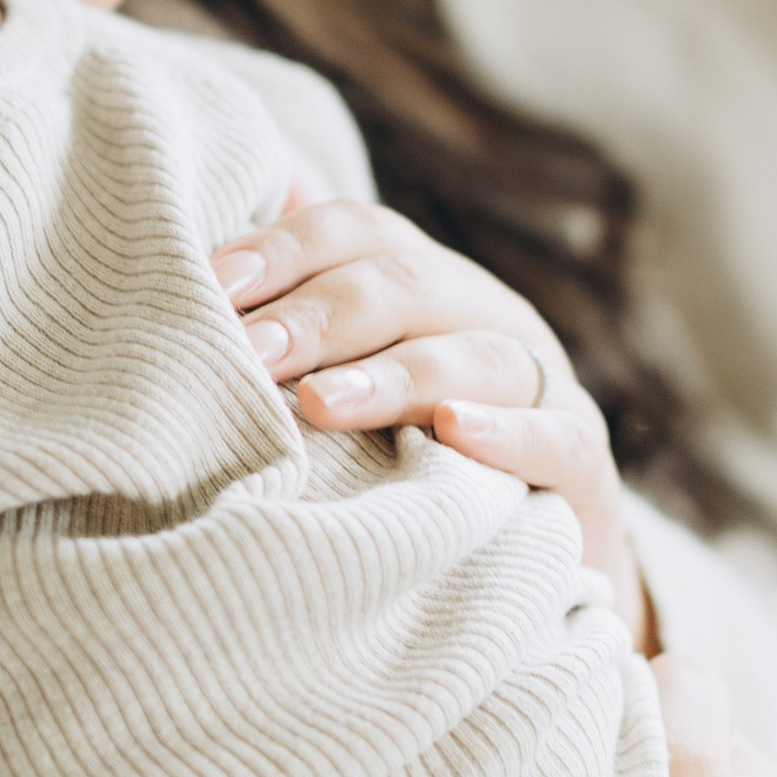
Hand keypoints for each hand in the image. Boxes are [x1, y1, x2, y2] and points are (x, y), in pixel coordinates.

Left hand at [214, 200, 645, 635]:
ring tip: (323, 405)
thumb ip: (293, 315)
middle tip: (249, 354)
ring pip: (473, 356)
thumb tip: (195, 261)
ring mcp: (540, 381)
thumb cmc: (412, 447)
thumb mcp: (356, 375)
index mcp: (422, 278)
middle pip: (404, 286)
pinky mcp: (581, 461)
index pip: (353, 232)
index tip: (208, 286)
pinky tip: (455, 432)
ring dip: (395, 376)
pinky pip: (553, 438)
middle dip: (319, 316)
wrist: (536, 544)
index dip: (282, 249)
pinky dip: (507, 432)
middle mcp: (484, 312)